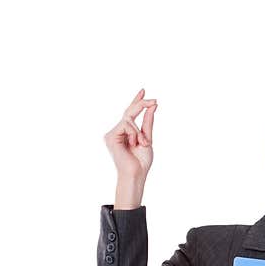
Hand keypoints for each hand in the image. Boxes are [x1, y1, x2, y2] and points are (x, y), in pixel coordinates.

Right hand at [103, 88, 156, 204]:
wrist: (136, 174)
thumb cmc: (141, 161)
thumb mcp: (147, 138)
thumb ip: (147, 122)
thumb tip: (152, 106)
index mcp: (125, 133)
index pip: (130, 113)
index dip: (137, 101)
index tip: (144, 91)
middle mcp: (117, 132)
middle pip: (129, 111)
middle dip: (141, 104)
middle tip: (154, 101)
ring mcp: (112, 134)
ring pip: (129, 119)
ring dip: (139, 131)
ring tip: (143, 143)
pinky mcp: (110, 136)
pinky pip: (126, 125)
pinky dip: (134, 133)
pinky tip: (135, 143)